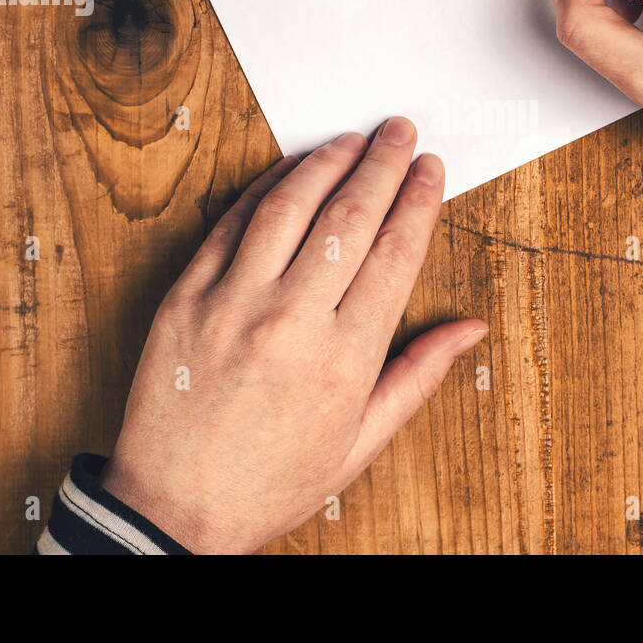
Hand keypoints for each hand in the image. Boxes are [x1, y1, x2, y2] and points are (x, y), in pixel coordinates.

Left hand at [99, 117, 486, 552]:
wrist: (172, 509)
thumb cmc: (271, 481)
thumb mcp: (360, 441)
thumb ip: (417, 375)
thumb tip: (469, 327)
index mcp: (344, 360)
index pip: (394, 253)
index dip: (418, 201)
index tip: (431, 171)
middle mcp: (290, 323)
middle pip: (350, 218)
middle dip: (382, 165)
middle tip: (400, 133)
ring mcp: (232, 305)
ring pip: (289, 208)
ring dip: (326, 163)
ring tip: (351, 139)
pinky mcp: (185, 298)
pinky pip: (229, 226)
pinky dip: (263, 189)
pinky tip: (290, 172)